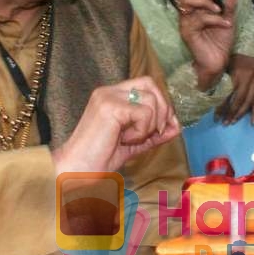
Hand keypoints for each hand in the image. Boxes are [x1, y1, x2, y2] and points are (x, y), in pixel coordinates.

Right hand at [51, 77, 179, 172]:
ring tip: (132, 139)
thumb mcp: (134, 142)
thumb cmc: (100, 158)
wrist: (77, 170)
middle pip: (151, 84)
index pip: (146, 84)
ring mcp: (108, 97)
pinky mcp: (110, 107)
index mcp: (112, 94)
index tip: (162, 127)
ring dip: (149, 125)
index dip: (161, 103)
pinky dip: (141, 131)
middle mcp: (109, 90)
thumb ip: (153, 132)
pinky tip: (126, 140)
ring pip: (150, 100)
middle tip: (154, 133)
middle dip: (162, 110)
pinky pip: (143, 113)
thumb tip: (176, 126)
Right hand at [174, 0, 238, 91]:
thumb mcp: (228, 19)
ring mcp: (185, 22)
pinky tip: (225, 24)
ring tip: (219, 11)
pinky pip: (199, 19)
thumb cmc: (220, 42)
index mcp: (195, 8)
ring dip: (205, 3)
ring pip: (187, 2)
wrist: (218, 62)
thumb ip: (229, 4)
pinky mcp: (187, 32)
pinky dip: (214, 19)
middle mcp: (187, 13)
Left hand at [216, 53, 253, 124]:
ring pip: (249, 102)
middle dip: (231, 112)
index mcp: (238, 74)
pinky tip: (252, 122)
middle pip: (239, 100)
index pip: (229, 94)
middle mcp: (249, 79)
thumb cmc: (232, 57)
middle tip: (224, 123)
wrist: (248, 49)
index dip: (222, 106)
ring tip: (232, 122)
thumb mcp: (224, 65)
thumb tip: (205, 92)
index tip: (216, 116)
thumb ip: (218, 78)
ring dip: (240, 114)